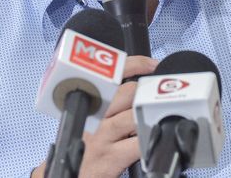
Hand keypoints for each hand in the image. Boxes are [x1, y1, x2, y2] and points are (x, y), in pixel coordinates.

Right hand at [77, 56, 158, 177]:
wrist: (70, 174)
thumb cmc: (86, 147)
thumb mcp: (92, 119)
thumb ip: (112, 102)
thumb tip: (140, 88)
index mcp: (92, 101)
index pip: (113, 72)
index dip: (137, 64)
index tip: (154, 64)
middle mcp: (95, 115)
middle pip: (127, 92)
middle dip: (148, 93)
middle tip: (160, 97)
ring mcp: (102, 136)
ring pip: (132, 115)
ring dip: (149, 115)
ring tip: (158, 116)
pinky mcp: (110, 157)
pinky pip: (137, 144)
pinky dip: (150, 139)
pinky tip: (155, 139)